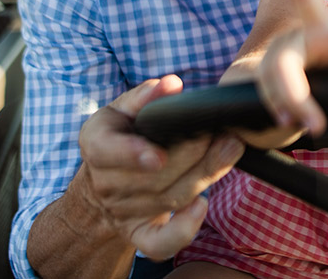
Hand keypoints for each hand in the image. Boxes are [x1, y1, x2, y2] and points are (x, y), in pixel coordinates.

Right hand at [74, 75, 244, 259]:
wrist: (104, 183)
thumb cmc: (120, 137)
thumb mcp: (123, 110)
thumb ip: (145, 96)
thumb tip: (170, 85)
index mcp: (97, 146)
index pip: (108, 152)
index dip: (133, 154)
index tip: (158, 155)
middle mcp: (106, 183)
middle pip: (154, 176)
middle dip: (192, 155)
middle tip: (222, 133)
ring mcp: (123, 212)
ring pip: (169, 199)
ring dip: (204, 175)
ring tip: (230, 149)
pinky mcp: (139, 233)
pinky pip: (159, 243)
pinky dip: (183, 230)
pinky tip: (202, 206)